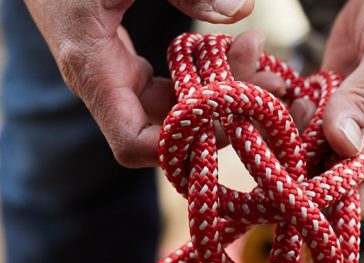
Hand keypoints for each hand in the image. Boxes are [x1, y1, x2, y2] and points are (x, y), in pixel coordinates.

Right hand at [22, 0, 283, 167]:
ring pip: (180, 113)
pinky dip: (210, 81)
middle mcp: (108, 88)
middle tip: (268, 84)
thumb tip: (240, 9)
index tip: (228, 115)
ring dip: (226, 97)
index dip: (181, 146)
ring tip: (267, 70)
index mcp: (93, 70)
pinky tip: (238, 58)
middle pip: (170, 133)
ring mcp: (122, 84)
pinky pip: (177, 92)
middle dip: (224, 115)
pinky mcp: (134, 75)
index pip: (134, 143)